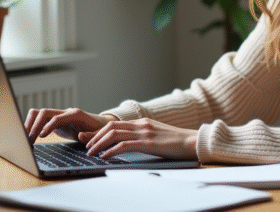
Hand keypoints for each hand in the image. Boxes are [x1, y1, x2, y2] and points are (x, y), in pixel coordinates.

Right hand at [25, 107, 117, 142]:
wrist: (100, 124)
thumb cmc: (99, 129)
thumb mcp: (99, 134)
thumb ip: (91, 136)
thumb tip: (80, 136)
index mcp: (75, 115)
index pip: (58, 117)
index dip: (48, 126)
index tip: (42, 136)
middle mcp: (65, 112)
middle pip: (44, 112)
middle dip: (34, 125)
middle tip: (27, 140)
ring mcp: (59, 115)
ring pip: (39, 114)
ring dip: (30, 124)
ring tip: (25, 139)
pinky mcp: (55, 121)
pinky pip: (40, 120)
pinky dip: (32, 126)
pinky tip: (29, 137)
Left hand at [81, 118, 197, 159]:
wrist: (192, 142)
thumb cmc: (177, 142)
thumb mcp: (157, 136)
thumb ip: (143, 136)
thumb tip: (130, 144)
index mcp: (142, 123)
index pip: (115, 124)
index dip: (99, 131)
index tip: (89, 138)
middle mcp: (141, 124)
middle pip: (111, 127)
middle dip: (95, 137)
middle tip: (86, 146)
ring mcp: (144, 132)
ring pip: (114, 134)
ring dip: (99, 144)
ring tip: (91, 153)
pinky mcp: (148, 142)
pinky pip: (124, 145)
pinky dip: (111, 151)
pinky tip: (105, 157)